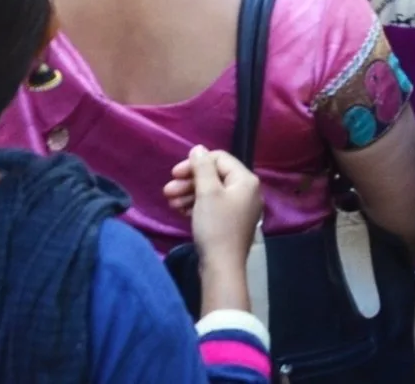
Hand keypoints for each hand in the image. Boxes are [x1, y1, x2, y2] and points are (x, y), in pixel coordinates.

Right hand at [167, 146, 261, 314]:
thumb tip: (198, 148)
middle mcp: (246, 191)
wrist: (222, 267)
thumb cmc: (216, 226)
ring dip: (189, 193)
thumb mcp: (207, 193)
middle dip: (189, 181)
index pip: (219, 159)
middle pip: (215, 176)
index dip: (195, 163)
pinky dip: (196, 205)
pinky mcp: (230, 222)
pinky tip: (179, 210)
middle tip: (168, 190)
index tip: (174, 173)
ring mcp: (239, 208)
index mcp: (246, 180)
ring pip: (211, 192)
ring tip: (170, 201)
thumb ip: (202, 168)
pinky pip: (212, 206)